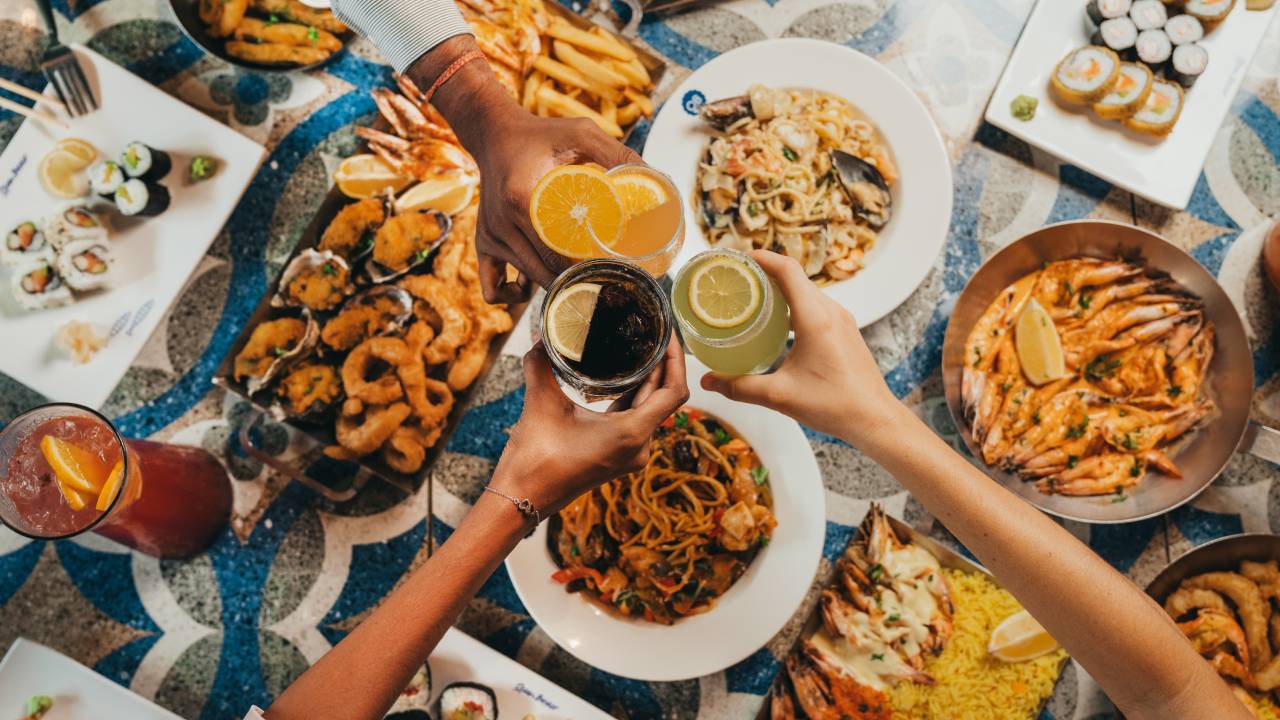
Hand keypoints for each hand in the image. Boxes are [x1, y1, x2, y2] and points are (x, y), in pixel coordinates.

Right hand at [468, 112, 640, 302]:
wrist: (494, 135)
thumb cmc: (539, 135)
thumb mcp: (579, 133)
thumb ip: (615, 153)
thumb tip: (653, 176)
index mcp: (522, 198)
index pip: (557, 252)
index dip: (586, 268)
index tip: (611, 269)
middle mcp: (501, 222)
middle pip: (544, 272)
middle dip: (576, 282)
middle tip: (603, 281)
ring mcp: (491, 236)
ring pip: (527, 280)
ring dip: (554, 287)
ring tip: (579, 282)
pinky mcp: (483, 243)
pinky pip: (491, 287)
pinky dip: (512, 295)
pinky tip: (530, 287)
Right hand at [492, 334, 688, 514]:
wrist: (523, 498)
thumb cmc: (535, 460)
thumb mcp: (541, 404)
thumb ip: (542, 365)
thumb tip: (540, 336)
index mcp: (632, 434)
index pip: (674, 391)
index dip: (676, 359)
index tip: (668, 333)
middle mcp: (639, 446)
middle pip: (665, 398)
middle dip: (663, 364)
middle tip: (655, 331)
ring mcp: (630, 453)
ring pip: (650, 409)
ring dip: (649, 380)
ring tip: (642, 347)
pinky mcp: (618, 454)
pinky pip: (636, 419)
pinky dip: (634, 396)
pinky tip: (624, 376)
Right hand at [699, 250, 898, 444]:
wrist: (874, 418)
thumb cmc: (834, 404)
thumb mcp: (780, 396)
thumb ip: (740, 387)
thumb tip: (708, 382)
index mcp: (816, 319)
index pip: (788, 271)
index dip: (763, 258)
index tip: (739, 258)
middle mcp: (831, 312)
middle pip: (796, 278)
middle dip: (767, 273)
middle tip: (738, 280)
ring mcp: (842, 321)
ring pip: (808, 292)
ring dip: (782, 289)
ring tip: (754, 299)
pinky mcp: (846, 332)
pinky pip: (818, 307)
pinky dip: (796, 305)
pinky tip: (780, 324)